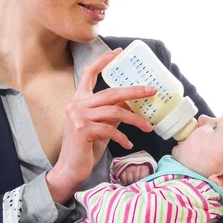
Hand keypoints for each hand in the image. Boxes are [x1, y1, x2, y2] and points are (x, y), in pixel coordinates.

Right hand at [46, 49, 155, 202]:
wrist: (70, 169)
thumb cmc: (86, 148)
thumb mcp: (102, 126)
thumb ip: (112, 113)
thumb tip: (131, 104)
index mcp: (79, 100)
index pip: (88, 73)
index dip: (103, 60)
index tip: (118, 52)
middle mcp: (76, 105)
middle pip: (110, 91)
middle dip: (134, 91)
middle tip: (152, 91)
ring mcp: (78, 117)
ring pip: (114, 111)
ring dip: (135, 120)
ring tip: (148, 127)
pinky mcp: (82, 130)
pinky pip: (110, 129)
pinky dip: (122, 137)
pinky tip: (128, 144)